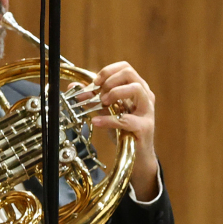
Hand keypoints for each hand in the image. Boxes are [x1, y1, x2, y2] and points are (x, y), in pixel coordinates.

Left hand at [87, 61, 159, 199]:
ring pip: (136, 89)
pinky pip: (126, 119)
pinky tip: (97, 121)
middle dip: (110, 81)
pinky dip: (109, 120)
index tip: (95, 83)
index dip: (108, 71)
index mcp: (138, 89)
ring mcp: (147, 111)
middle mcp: (146, 96)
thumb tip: (75, 88)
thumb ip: (93, 99)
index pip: (125, 68)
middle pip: (130, 74)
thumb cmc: (124, 131)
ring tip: (102, 103)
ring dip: (115, 93)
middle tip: (99, 94)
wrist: (137, 156)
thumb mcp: (107, 111)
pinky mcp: (145, 127)